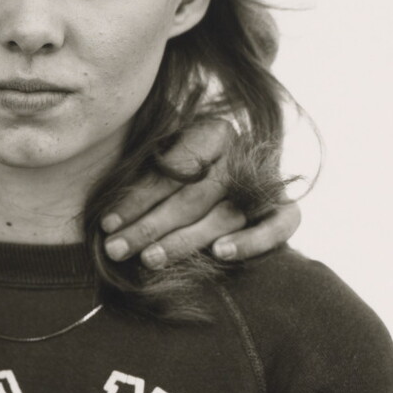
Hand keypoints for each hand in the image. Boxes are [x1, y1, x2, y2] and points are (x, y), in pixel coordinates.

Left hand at [100, 117, 300, 268]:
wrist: (241, 181)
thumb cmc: (187, 178)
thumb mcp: (166, 166)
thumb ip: (145, 180)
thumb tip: (108, 220)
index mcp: (212, 133)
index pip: (172, 169)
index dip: (137, 198)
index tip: (106, 224)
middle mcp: (242, 153)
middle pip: (194, 195)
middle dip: (151, 226)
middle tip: (117, 250)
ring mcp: (268, 181)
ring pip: (226, 214)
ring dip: (186, 240)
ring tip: (151, 260)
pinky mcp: (286, 209)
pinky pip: (279, 226)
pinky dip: (252, 240)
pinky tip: (220, 254)